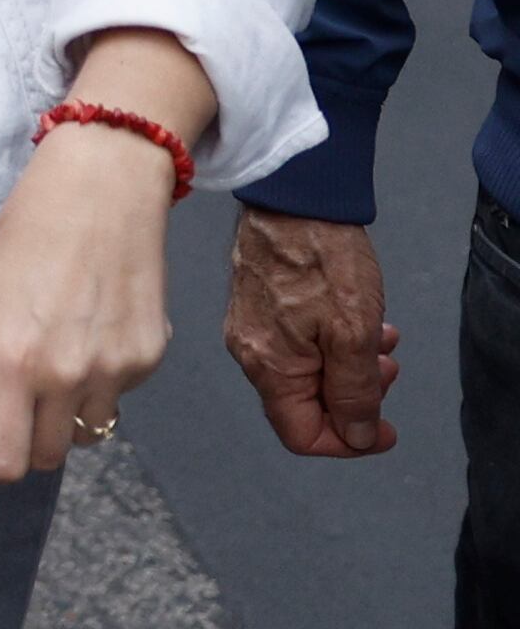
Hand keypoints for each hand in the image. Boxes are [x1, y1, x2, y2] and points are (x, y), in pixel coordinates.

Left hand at [0, 29, 212, 480]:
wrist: (105, 182)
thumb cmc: (29, 226)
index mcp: (15, 359)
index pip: (5, 461)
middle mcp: (70, 375)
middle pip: (44, 456)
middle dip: (19, 439)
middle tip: (4, 401)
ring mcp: (118, 370)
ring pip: (84, 431)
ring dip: (59, 414)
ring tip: (46, 355)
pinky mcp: (150, 357)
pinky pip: (116, 397)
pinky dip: (95, 384)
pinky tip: (82, 333)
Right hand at [228, 207, 399, 457]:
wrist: (292, 197)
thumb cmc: (320, 258)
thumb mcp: (355, 335)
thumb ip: (355, 393)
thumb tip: (355, 435)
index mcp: (269, 367)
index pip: (301, 435)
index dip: (347, 442)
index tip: (382, 428)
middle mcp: (251, 353)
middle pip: (304, 405)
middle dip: (354, 398)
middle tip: (388, 371)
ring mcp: (250, 327)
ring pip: (305, 372)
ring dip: (349, 367)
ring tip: (382, 341)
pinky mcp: (256, 303)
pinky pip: (296, 344)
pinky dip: (331, 344)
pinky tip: (358, 320)